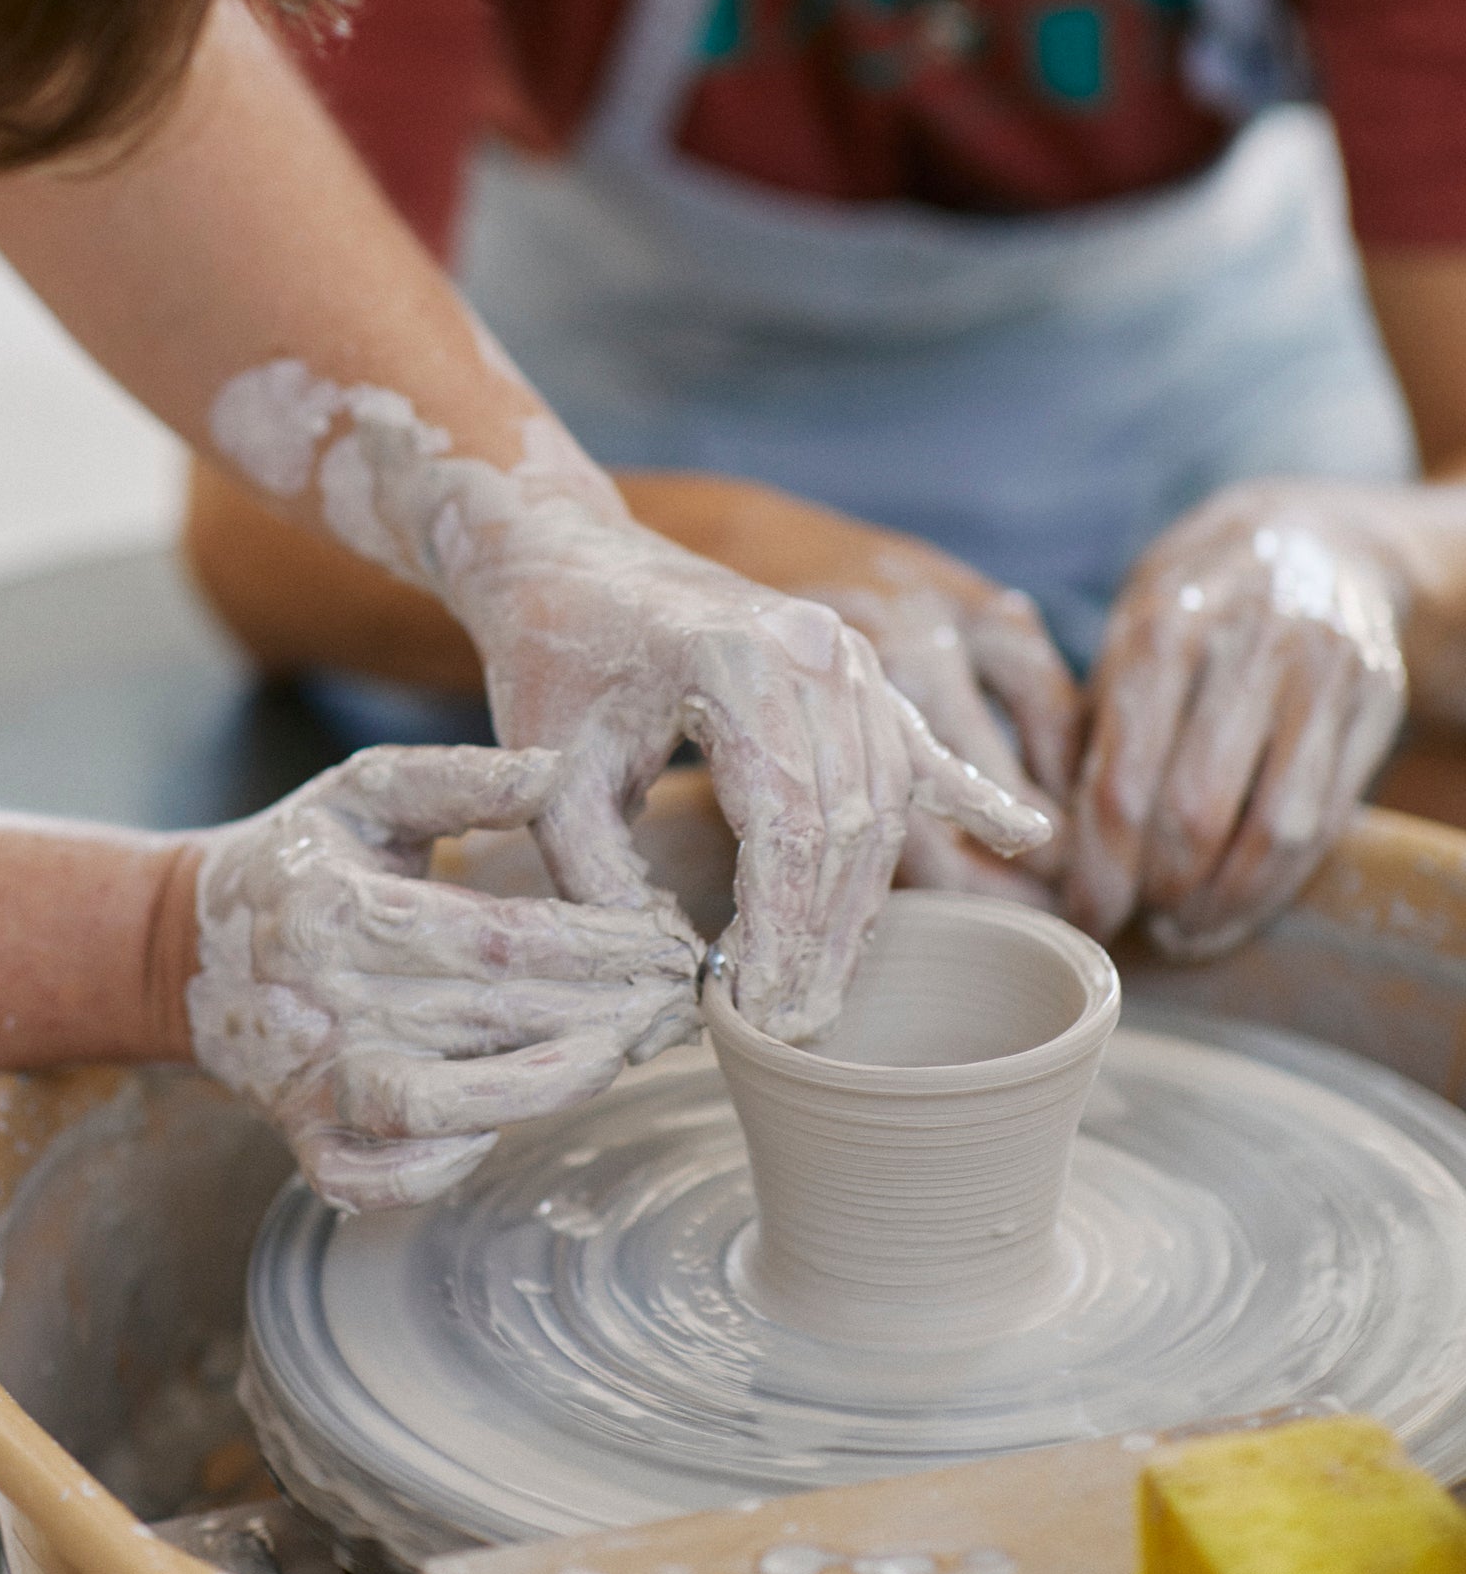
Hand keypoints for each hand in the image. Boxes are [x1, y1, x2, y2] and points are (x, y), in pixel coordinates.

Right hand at [185, 743, 699, 1209]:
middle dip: (603, 1012)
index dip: (598, 942)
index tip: (670, 938)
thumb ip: (460, 780)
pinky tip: (499, 1130)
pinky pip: (372, 1176)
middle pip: (489, 1016)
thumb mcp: (364, 792)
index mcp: (343, 907)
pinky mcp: (302, 1137)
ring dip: (541, 1087)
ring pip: (438, 1104)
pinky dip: (435, 1169)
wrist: (183, 945)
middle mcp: (325, 999)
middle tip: (682, 1003)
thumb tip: (558, 770)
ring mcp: (310, 1079)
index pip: (500, 934)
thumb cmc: (301, 858)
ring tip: (621, 1057)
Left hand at [437, 499, 1053, 1042]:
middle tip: (796, 1021)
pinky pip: (916, 739)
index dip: (779, 927)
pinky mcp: (851, 660)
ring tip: (834, 983)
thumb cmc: (552, 657)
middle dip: (826, 934)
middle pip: (849, 819)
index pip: (785, 821)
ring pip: (886, 796)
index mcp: (733, 663)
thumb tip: (672, 972)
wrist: (568, 552)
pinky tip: (1022, 836)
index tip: (757, 1006)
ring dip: (867, 898)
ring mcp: (841, 650)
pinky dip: (969, 793)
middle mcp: (809, 648)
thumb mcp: (550, 770)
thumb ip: (597, 874)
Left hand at [1067, 485, 1408, 955]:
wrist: (1314, 536)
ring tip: (1181, 930)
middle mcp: (1248, 643)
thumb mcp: (1125, 630)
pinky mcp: (1375, 699)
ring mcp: (1322, 671)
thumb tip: (1056, 843)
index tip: (1080, 913)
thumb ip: (1093, 722)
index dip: (1099, 867)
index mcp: (1161, 626)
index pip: (1123, 779)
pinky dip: (1276, 885)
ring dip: (1221, 902)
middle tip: (1127, 923)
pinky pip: (1327, 821)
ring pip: (1273, 829)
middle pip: (1195, 812)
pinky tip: (1234, 908)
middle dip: (1155, 890)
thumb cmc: (1194, 601)